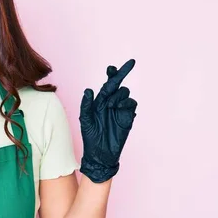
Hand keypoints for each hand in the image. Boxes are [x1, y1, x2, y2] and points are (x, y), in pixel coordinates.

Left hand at [79, 59, 137, 182]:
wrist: (100, 153)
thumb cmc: (90, 137)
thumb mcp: (85, 119)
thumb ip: (86, 104)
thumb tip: (88, 90)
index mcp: (100, 101)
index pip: (107, 84)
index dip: (111, 74)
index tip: (111, 67)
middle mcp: (111, 103)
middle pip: (118, 84)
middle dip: (121, 74)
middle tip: (129, 64)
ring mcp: (120, 109)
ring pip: (124, 92)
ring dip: (118, 95)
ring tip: (109, 105)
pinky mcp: (128, 117)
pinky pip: (131, 104)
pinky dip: (126, 102)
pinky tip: (118, 107)